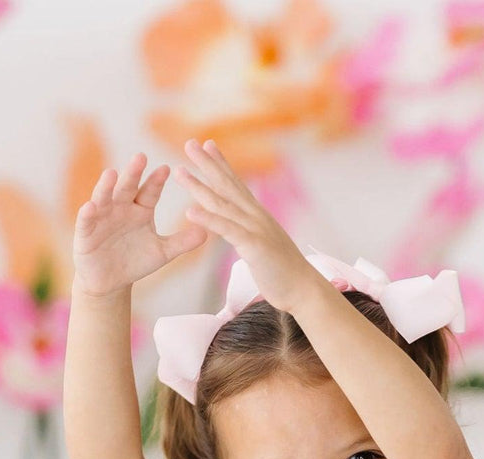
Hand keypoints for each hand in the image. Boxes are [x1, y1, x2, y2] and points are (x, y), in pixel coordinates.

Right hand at [72, 152, 210, 297]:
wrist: (110, 281)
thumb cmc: (136, 261)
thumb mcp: (162, 252)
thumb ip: (182, 242)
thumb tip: (208, 232)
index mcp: (141, 209)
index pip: (150, 191)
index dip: (156, 181)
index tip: (167, 169)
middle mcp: (121, 207)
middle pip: (128, 187)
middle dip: (133, 173)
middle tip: (141, 157)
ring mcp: (102, 217)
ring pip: (105, 197)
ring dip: (107, 186)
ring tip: (112, 174)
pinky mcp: (86, 232)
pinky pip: (86, 220)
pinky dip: (88, 213)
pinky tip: (90, 206)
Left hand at [174, 139, 319, 313]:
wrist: (304, 290)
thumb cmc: (285, 274)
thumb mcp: (265, 248)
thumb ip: (253, 235)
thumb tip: (246, 233)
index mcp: (258, 217)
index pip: (237, 185)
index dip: (222, 164)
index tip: (208, 145)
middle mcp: (256, 217)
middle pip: (227, 186)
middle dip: (207, 164)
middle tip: (189, 143)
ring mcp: (255, 229)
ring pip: (222, 203)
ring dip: (199, 186)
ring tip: (179, 172)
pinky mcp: (254, 246)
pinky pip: (226, 230)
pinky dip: (208, 220)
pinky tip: (189, 212)